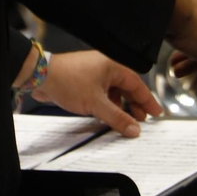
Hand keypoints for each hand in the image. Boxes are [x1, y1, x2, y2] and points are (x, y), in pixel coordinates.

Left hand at [31, 49, 164, 137]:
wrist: (40, 76)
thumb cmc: (67, 81)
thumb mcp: (96, 104)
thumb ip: (117, 117)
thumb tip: (134, 129)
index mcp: (112, 66)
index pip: (137, 84)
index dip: (147, 100)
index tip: (156, 112)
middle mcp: (105, 67)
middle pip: (126, 87)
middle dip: (135, 104)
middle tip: (143, 120)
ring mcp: (94, 74)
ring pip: (113, 91)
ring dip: (120, 105)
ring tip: (125, 120)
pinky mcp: (83, 81)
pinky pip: (102, 93)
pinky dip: (107, 104)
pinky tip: (107, 115)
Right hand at [165, 0, 196, 87]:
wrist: (171, 4)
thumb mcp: (164, 0)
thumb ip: (164, 6)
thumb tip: (149, 4)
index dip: (188, 33)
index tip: (177, 42)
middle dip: (188, 51)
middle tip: (174, 61)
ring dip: (190, 65)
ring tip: (176, 73)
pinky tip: (191, 87)